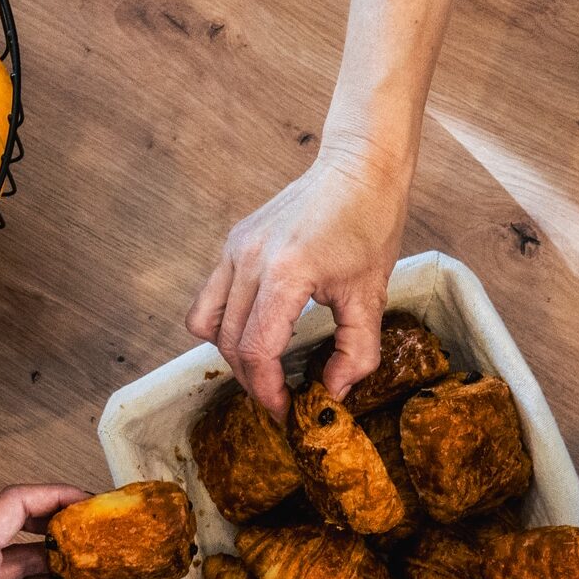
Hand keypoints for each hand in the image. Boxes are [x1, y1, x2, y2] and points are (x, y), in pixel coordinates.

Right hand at [185, 140, 410, 417]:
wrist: (358, 167)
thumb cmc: (370, 224)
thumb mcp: (371, 295)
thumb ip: (356, 352)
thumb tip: (333, 392)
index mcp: (286, 273)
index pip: (257, 349)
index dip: (268, 390)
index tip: (285, 411)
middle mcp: (250, 260)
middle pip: (230, 343)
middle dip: (253, 380)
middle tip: (280, 398)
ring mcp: (234, 249)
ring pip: (207, 324)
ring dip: (231, 354)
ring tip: (264, 367)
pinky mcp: (232, 243)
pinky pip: (208, 298)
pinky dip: (223, 325)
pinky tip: (257, 331)